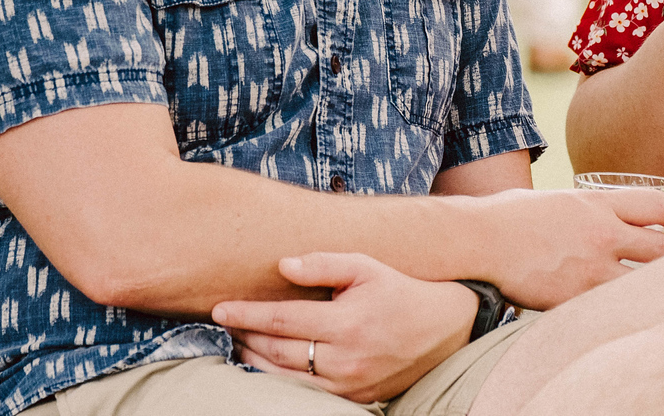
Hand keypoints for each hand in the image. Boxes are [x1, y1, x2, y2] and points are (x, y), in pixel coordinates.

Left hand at [213, 255, 476, 404]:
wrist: (444, 329)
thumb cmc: (399, 290)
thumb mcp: (366, 266)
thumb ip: (324, 264)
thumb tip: (283, 266)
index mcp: (348, 323)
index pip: (282, 321)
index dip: (246, 315)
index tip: (219, 309)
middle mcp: (346, 358)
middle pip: (277, 352)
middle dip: (245, 336)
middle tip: (225, 322)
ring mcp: (349, 383)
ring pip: (285, 378)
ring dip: (255, 360)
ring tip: (239, 341)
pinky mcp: (354, 398)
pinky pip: (304, 392)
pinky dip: (279, 378)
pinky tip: (266, 362)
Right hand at [463, 186, 663, 309]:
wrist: (480, 239)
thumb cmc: (508, 216)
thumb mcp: (557, 200)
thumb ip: (585, 210)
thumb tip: (597, 216)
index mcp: (598, 203)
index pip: (658, 206)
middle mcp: (603, 233)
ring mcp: (591, 268)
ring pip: (644, 283)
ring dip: (652, 287)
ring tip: (652, 293)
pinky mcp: (576, 298)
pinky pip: (612, 305)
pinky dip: (619, 308)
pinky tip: (617, 310)